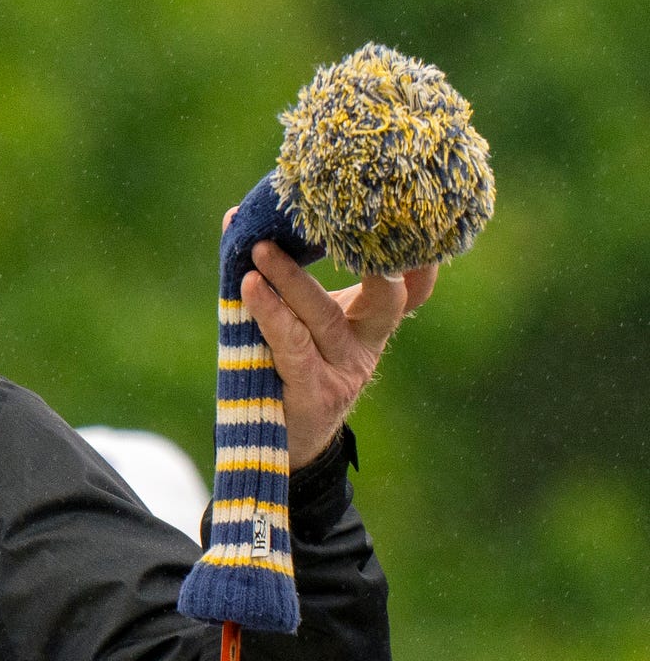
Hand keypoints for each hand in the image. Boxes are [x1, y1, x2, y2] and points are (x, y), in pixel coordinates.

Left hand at [234, 234, 439, 466]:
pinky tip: (249, 287)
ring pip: (323, 318)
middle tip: (329, 219)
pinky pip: (291, 345)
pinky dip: (270, 313)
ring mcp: (341, 372)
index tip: (418, 225)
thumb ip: (282, 280)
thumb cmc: (284, 371)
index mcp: (370, 326)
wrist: (278, 445)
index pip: (412, 291)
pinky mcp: (312, 392)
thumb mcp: (298, 325)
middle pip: (382, 299)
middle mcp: (365, 347)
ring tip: (259, 250)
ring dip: (290, 279)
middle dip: (363, 257)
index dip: (422, 263)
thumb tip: (237, 216)